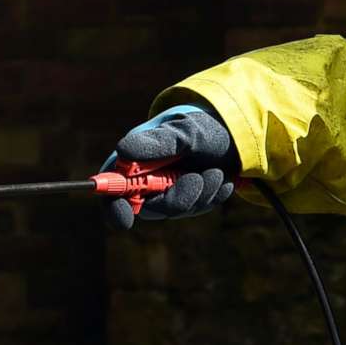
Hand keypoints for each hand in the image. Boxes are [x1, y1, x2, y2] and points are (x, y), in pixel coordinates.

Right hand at [102, 104, 239, 230]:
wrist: (233, 131)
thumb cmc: (201, 125)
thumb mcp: (183, 131)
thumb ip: (156, 144)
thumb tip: (122, 152)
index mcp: (133, 161)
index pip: (112, 193)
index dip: (115, 208)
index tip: (126, 219)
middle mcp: (146, 180)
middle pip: (150, 209)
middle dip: (177, 197)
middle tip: (198, 178)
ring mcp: (167, 193)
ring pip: (177, 210)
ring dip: (201, 192)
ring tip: (215, 171)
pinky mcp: (189, 200)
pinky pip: (197, 209)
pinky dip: (212, 195)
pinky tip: (220, 177)